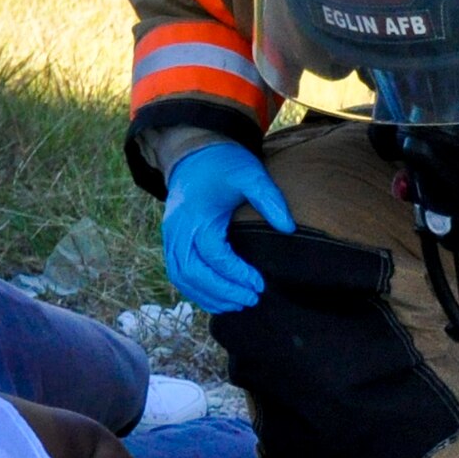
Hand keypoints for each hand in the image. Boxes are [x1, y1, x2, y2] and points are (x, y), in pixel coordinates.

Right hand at [162, 142, 294, 313]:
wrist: (193, 153)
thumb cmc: (224, 164)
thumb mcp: (250, 172)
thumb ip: (269, 198)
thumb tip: (288, 228)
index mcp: (196, 215)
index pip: (214, 254)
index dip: (236, 273)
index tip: (260, 283)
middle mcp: (177, 230)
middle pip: (192, 273)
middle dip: (222, 291)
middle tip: (251, 299)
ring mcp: (170, 237)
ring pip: (181, 278)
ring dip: (207, 296)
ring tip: (237, 305)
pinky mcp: (172, 242)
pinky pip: (178, 274)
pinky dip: (196, 291)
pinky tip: (219, 299)